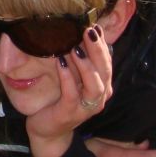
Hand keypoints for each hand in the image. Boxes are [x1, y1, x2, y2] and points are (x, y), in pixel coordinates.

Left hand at [26, 24, 113, 156]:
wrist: (48, 130)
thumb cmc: (61, 99)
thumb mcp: (73, 77)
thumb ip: (79, 60)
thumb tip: (79, 32)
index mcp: (102, 86)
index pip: (107, 62)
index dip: (102, 44)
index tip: (94, 26)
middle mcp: (99, 97)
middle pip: (104, 71)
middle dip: (97, 50)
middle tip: (88, 31)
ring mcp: (86, 107)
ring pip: (94, 85)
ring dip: (85, 65)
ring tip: (75, 48)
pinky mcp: (70, 113)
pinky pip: (72, 94)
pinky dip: (68, 78)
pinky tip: (60, 64)